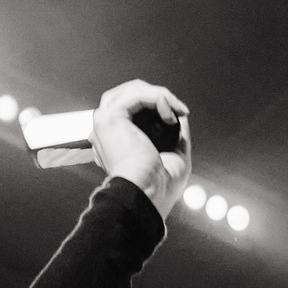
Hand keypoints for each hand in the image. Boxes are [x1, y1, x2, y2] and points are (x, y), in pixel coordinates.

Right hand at [91, 79, 190, 220]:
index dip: (157, 106)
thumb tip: (180, 114)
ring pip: (134, 91)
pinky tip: (171, 110)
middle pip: (131, 94)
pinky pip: (137, 95)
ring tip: (178, 110)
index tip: (181, 116)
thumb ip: (175, 133)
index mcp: (117, 140)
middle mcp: (108, 130)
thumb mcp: (174, 154)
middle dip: (158, 96)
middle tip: (180, 110)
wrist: (148, 196)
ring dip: (160, 95)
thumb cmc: (159, 188)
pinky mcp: (110, 117)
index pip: (133, 108)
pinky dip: (157, 98)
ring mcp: (106, 122)